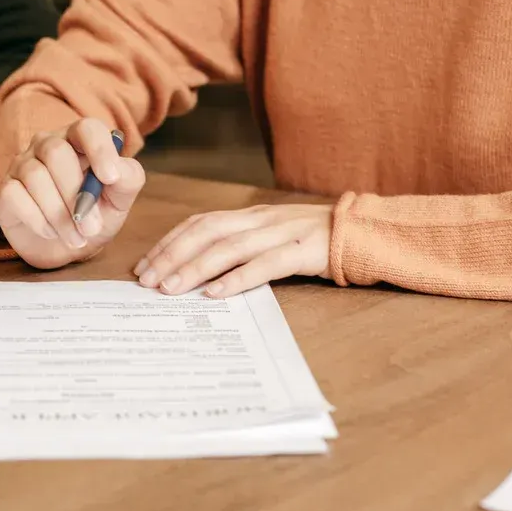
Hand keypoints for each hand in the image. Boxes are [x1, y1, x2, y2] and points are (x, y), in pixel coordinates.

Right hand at [0, 118, 145, 268]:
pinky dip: (36, 219)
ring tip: (76, 238)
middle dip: (76, 194)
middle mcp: (48, 144)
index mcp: (79, 140)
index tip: (110, 178)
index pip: (87, 128)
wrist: (67, 246)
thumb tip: (117, 170)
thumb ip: (127, 179)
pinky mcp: (6, 189)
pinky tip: (51, 232)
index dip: (99, 149)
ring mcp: (23, 164)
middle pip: (56, 153)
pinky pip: (15, 196)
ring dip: (59, 214)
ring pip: (35, 177)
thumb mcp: (119, 199)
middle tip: (92, 228)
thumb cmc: (95, 215)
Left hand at [134, 204, 333, 298]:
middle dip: (171, 255)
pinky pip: (265, 265)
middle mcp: (260, 220)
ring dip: (195, 268)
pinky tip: (216, 294)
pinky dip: (238, 279)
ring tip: (170, 288)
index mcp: (251, 216)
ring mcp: (282, 233)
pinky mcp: (303, 251)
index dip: (169, 243)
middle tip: (146, 281)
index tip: (144, 266)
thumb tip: (203, 275)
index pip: (200, 223)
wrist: (367, 233)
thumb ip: (244, 249)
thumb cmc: (316, 242)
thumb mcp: (274, 239)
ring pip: (229, 247)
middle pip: (206, 232)